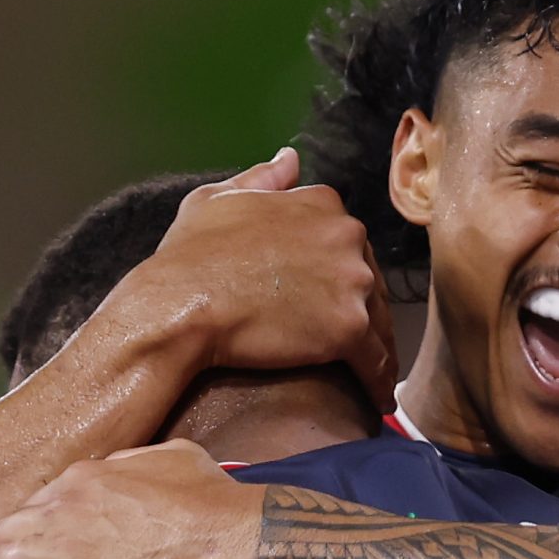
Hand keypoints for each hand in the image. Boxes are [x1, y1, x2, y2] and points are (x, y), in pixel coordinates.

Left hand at [0, 440, 262, 558]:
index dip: (31, 525)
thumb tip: (127, 469)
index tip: (27, 540)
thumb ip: (138, 462)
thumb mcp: (176, 457)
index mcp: (84, 475)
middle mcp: (57, 507)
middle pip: (9, 531)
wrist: (229, 542)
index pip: (42, 501)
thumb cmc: (214, 502)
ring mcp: (55, 549)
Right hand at [116, 147, 395, 408]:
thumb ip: (262, 179)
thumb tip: (290, 158)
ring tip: (370, 376)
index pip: (349, 243)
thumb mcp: (217, 199)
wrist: (180, 305)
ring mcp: (351, 282)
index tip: (332, 300)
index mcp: (322, 203)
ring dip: (376, 349)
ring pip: (378, 322)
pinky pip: (375, 362)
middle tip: (354, 345)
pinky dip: (378, 382)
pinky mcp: (348, 329)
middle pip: (369, 282)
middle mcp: (347, 235)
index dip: (340, 275)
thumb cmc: (189, 255)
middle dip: (362, 311)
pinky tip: (376, 400)